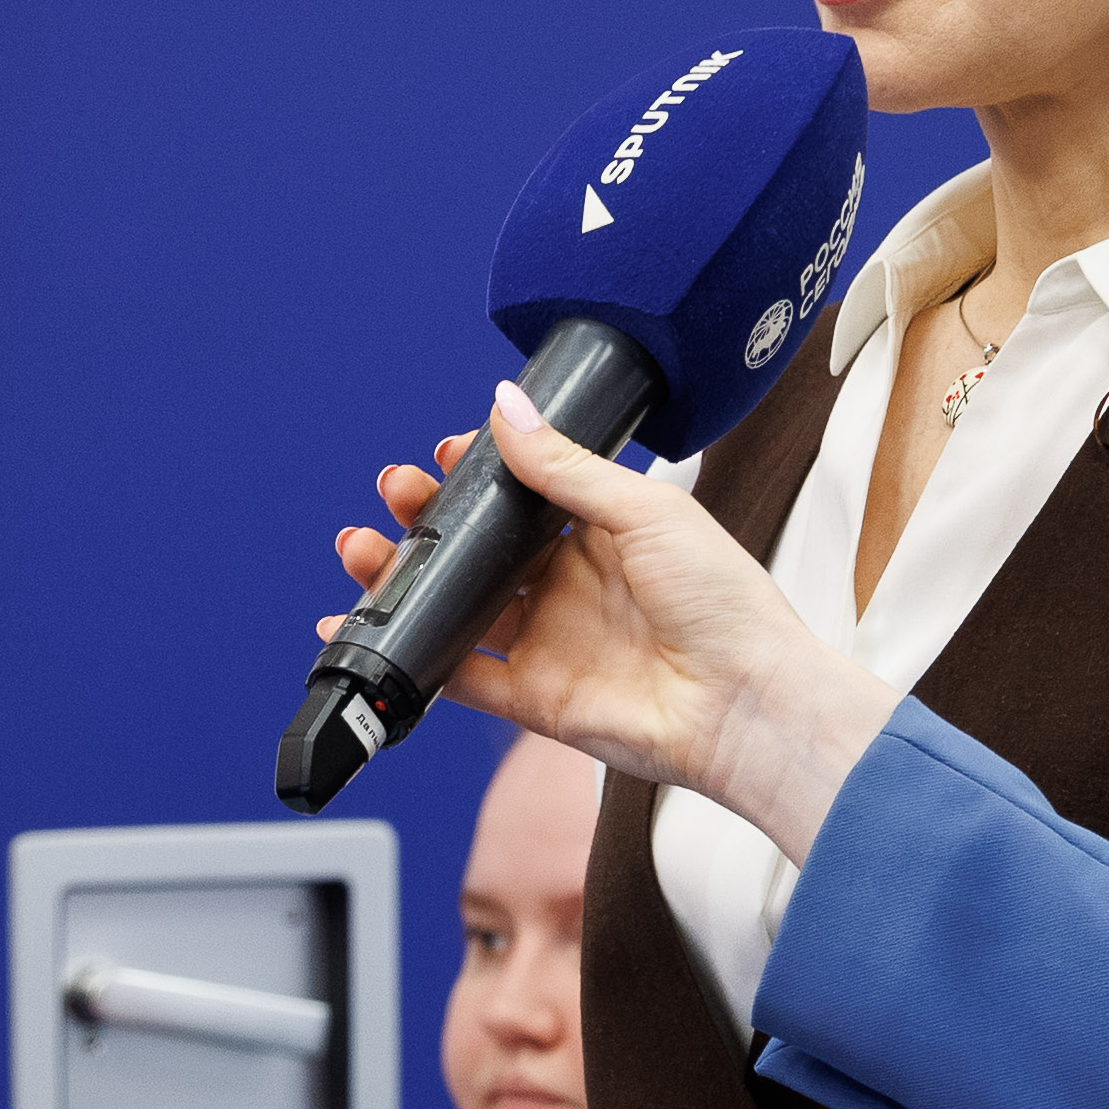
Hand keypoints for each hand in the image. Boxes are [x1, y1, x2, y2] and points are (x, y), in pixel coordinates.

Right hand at [321, 395, 899, 853]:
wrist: (747, 700)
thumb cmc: (725, 603)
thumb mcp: (645, 510)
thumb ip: (566, 466)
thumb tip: (508, 408)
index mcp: (605, 534)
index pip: (523, 496)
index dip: (478, 476)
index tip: (442, 455)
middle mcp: (572, 587)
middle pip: (481, 549)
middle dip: (429, 518)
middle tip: (394, 493)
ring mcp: (551, 642)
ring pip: (459, 605)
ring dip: (406, 577)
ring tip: (361, 548)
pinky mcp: (536, 698)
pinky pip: (461, 675)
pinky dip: (413, 652)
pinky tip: (370, 626)